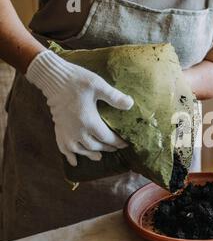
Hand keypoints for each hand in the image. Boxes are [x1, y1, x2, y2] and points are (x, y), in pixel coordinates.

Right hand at [25, 50, 133, 165]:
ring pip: (80, 149)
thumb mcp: (98, 85)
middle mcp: (77, 130)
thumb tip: (131, 104)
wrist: (53, 78)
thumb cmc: (77, 81)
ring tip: (99, 157)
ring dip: (90, 154)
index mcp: (89, 121)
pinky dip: (69, 155)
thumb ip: (115, 97)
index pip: (107, 138)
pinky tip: (74, 161)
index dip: (117, 142)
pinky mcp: (58, 129)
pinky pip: (63, 147)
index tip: (126, 144)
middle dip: (106, 148)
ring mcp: (66, 131)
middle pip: (94, 146)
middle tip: (115, 148)